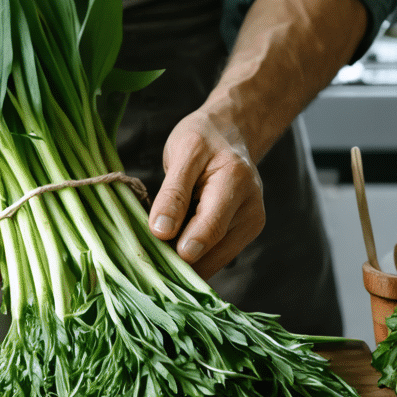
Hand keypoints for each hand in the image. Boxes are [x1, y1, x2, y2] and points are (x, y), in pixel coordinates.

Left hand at [148, 110, 265, 278]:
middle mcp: (251, 207)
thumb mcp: (182, 154)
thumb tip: (161, 231)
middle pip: (213, 250)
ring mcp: (251, 224)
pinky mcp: (245, 234)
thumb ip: (173, 193)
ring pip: (215, 260)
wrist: (231, 133)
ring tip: (158, 251)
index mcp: (235, 181)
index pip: (211, 226)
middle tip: (146, 259)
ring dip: (186, 262)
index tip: (156, 257)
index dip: (183, 248)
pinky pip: (217, 257)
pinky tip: (175, 247)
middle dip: (179, 260)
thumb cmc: (203, 139)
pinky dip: (195, 258)